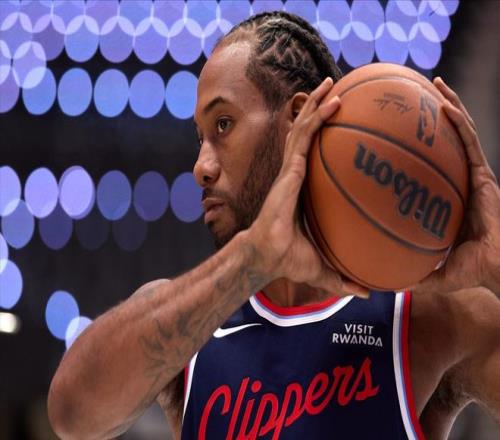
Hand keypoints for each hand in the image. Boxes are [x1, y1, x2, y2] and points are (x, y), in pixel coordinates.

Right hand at [248, 78, 368, 297]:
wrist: (268, 256)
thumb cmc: (290, 260)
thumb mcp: (325, 267)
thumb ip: (344, 278)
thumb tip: (368, 292)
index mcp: (305, 190)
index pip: (316, 156)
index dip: (325, 137)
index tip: (341, 122)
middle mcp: (297, 174)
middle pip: (309, 135)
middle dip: (321, 110)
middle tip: (338, 90)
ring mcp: (292, 169)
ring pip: (305, 128)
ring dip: (318, 103)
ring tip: (335, 82)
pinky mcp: (289, 168)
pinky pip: (303, 136)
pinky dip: (316, 116)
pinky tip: (332, 100)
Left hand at [412, 77, 499, 293]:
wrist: (497, 268)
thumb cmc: (469, 270)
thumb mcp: (431, 268)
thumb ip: (410, 270)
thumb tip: (384, 282)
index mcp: (450, 196)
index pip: (433, 165)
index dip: (420, 147)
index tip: (399, 133)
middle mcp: (461, 180)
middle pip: (446, 142)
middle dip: (434, 116)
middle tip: (414, 97)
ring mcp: (474, 176)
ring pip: (460, 134)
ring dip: (448, 107)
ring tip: (433, 85)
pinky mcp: (484, 175)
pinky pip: (469, 143)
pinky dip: (459, 123)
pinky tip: (445, 105)